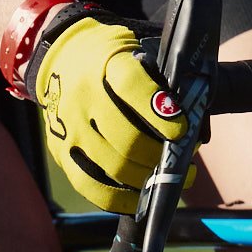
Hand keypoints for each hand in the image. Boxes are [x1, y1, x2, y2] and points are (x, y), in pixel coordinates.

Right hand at [31, 9, 178, 202]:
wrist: (60, 58)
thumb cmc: (110, 60)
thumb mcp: (133, 53)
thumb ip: (158, 81)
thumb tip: (191, 123)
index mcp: (106, 64)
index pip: (132, 87)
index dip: (159, 112)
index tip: (181, 130)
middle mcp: (83, 96)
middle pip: (126, 138)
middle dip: (160, 156)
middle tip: (183, 166)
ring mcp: (70, 127)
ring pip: (113, 165)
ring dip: (147, 179)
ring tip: (168, 181)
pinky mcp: (60, 151)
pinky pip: (90, 186)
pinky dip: (120, 198)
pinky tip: (141, 197)